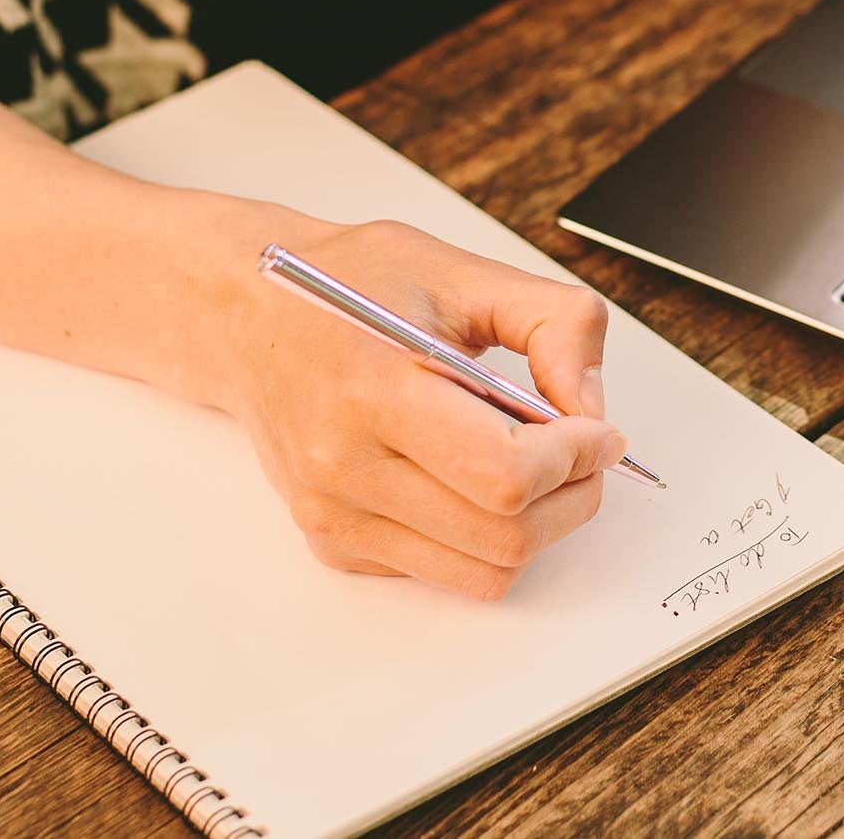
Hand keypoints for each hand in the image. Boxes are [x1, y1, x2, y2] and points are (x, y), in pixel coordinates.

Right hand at [205, 211, 626, 599]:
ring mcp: (334, 514)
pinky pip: (444, 572)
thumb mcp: (460, 269)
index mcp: (375, 390)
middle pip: (505, 538)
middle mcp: (344, 465)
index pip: (504, 475)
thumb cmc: (349, 286)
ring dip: (536, 526)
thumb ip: (552, 323)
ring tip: (533, 466)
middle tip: (582, 453)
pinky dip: (480, 538)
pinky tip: (465, 476)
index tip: (595, 430)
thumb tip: (592, 407)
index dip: (574, 458)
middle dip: (572, 498)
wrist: (247, 316)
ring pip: (483, 573)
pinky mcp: (333, 543)